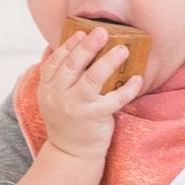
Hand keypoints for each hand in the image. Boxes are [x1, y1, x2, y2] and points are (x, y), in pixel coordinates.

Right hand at [38, 25, 142, 161]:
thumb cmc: (69, 120)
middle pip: (73, 65)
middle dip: (88, 46)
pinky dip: (127, 89)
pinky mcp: (93, 118)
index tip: (82, 32)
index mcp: (47, 88)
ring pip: (92, 79)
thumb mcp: (56, 98)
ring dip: (108, 62)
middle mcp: (58, 96)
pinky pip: (113, 100)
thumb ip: (61, 78)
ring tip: (122, 49)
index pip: (55, 62)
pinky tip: (137, 79)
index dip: (69, 45)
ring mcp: (75, 107)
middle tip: (102, 31)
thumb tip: (76, 49)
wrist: (71, 153)